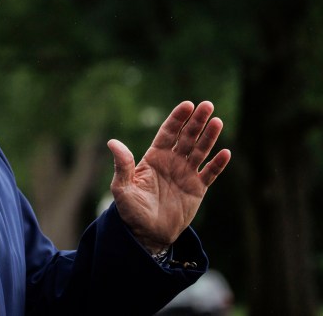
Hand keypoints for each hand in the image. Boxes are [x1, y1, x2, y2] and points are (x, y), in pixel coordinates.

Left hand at [107, 101, 230, 252]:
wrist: (147, 234)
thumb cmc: (131, 210)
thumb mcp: (122, 188)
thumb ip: (122, 165)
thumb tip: (113, 142)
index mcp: (154, 157)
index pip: (168, 132)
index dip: (177, 118)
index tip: (187, 105)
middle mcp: (172, 162)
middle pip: (187, 137)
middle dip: (197, 121)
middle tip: (207, 105)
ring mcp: (186, 174)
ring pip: (200, 151)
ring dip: (209, 137)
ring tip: (218, 121)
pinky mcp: (197, 189)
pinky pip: (210, 173)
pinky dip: (217, 164)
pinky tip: (225, 152)